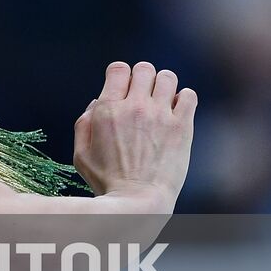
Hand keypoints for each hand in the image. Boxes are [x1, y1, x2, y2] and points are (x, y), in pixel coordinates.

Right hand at [73, 61, 195, 207]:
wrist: (138, 202)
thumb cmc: (107, 182)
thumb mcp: (81, 154)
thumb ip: (84, 124)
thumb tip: (97, 102)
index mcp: (107, 110)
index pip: (119, 68)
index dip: (120, 75)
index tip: (123, 88)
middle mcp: (134, 107)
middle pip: (144, 68)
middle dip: (142, 78)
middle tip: (143, 95)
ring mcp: (160, 115)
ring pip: (167, 77)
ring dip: (163, 85)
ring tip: (162, 101)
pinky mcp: (181, 127)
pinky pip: (189, 96)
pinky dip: (183, 99)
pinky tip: (176, 112)